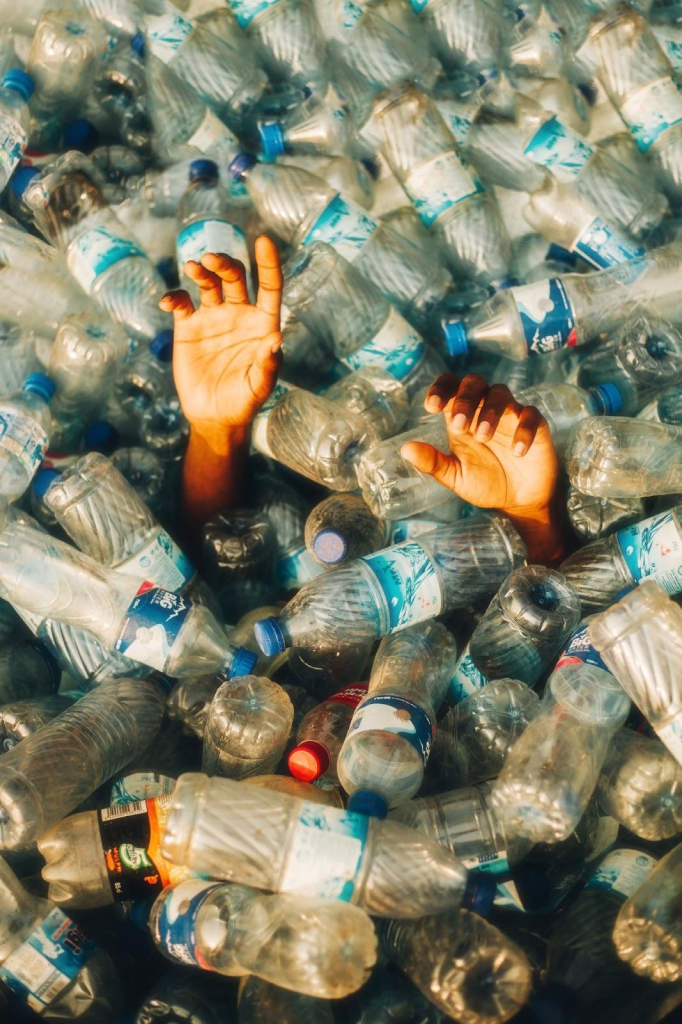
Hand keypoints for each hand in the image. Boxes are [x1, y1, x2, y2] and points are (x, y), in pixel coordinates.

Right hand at [160, 235, 282, 438]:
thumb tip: (276, 340)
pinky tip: (168, 301)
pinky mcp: (188, 327)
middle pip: (234, 277)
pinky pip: (181, 303)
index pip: (269, 286)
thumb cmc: (243, 401)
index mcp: (262, 323)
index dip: (268, 263)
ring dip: (200, 271)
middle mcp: (238, 313)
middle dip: (225, 263)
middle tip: (211, 260)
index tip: (263, 240)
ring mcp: (212, 317)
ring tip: (193, 267)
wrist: (213, 416)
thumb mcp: (259, 387)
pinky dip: (173, 297)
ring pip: (208, 283)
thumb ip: (268, 365)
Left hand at [401, 374, 563, 562]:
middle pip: (474, 382)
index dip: (440, 389)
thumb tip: (405, 449)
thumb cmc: (485, 482)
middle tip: (459, 426)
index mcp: (462, 416)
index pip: (450, 387)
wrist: (519, 501)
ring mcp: (511, 415)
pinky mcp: (536, 426)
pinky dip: (523, 430)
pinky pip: (531, 416)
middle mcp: (484, 409)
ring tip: (482, 437)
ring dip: (489, 412)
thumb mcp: (456, 476)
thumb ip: (433, 463)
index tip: (431, 406)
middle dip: (464, 399)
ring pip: (500, 393)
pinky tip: (516, 452)